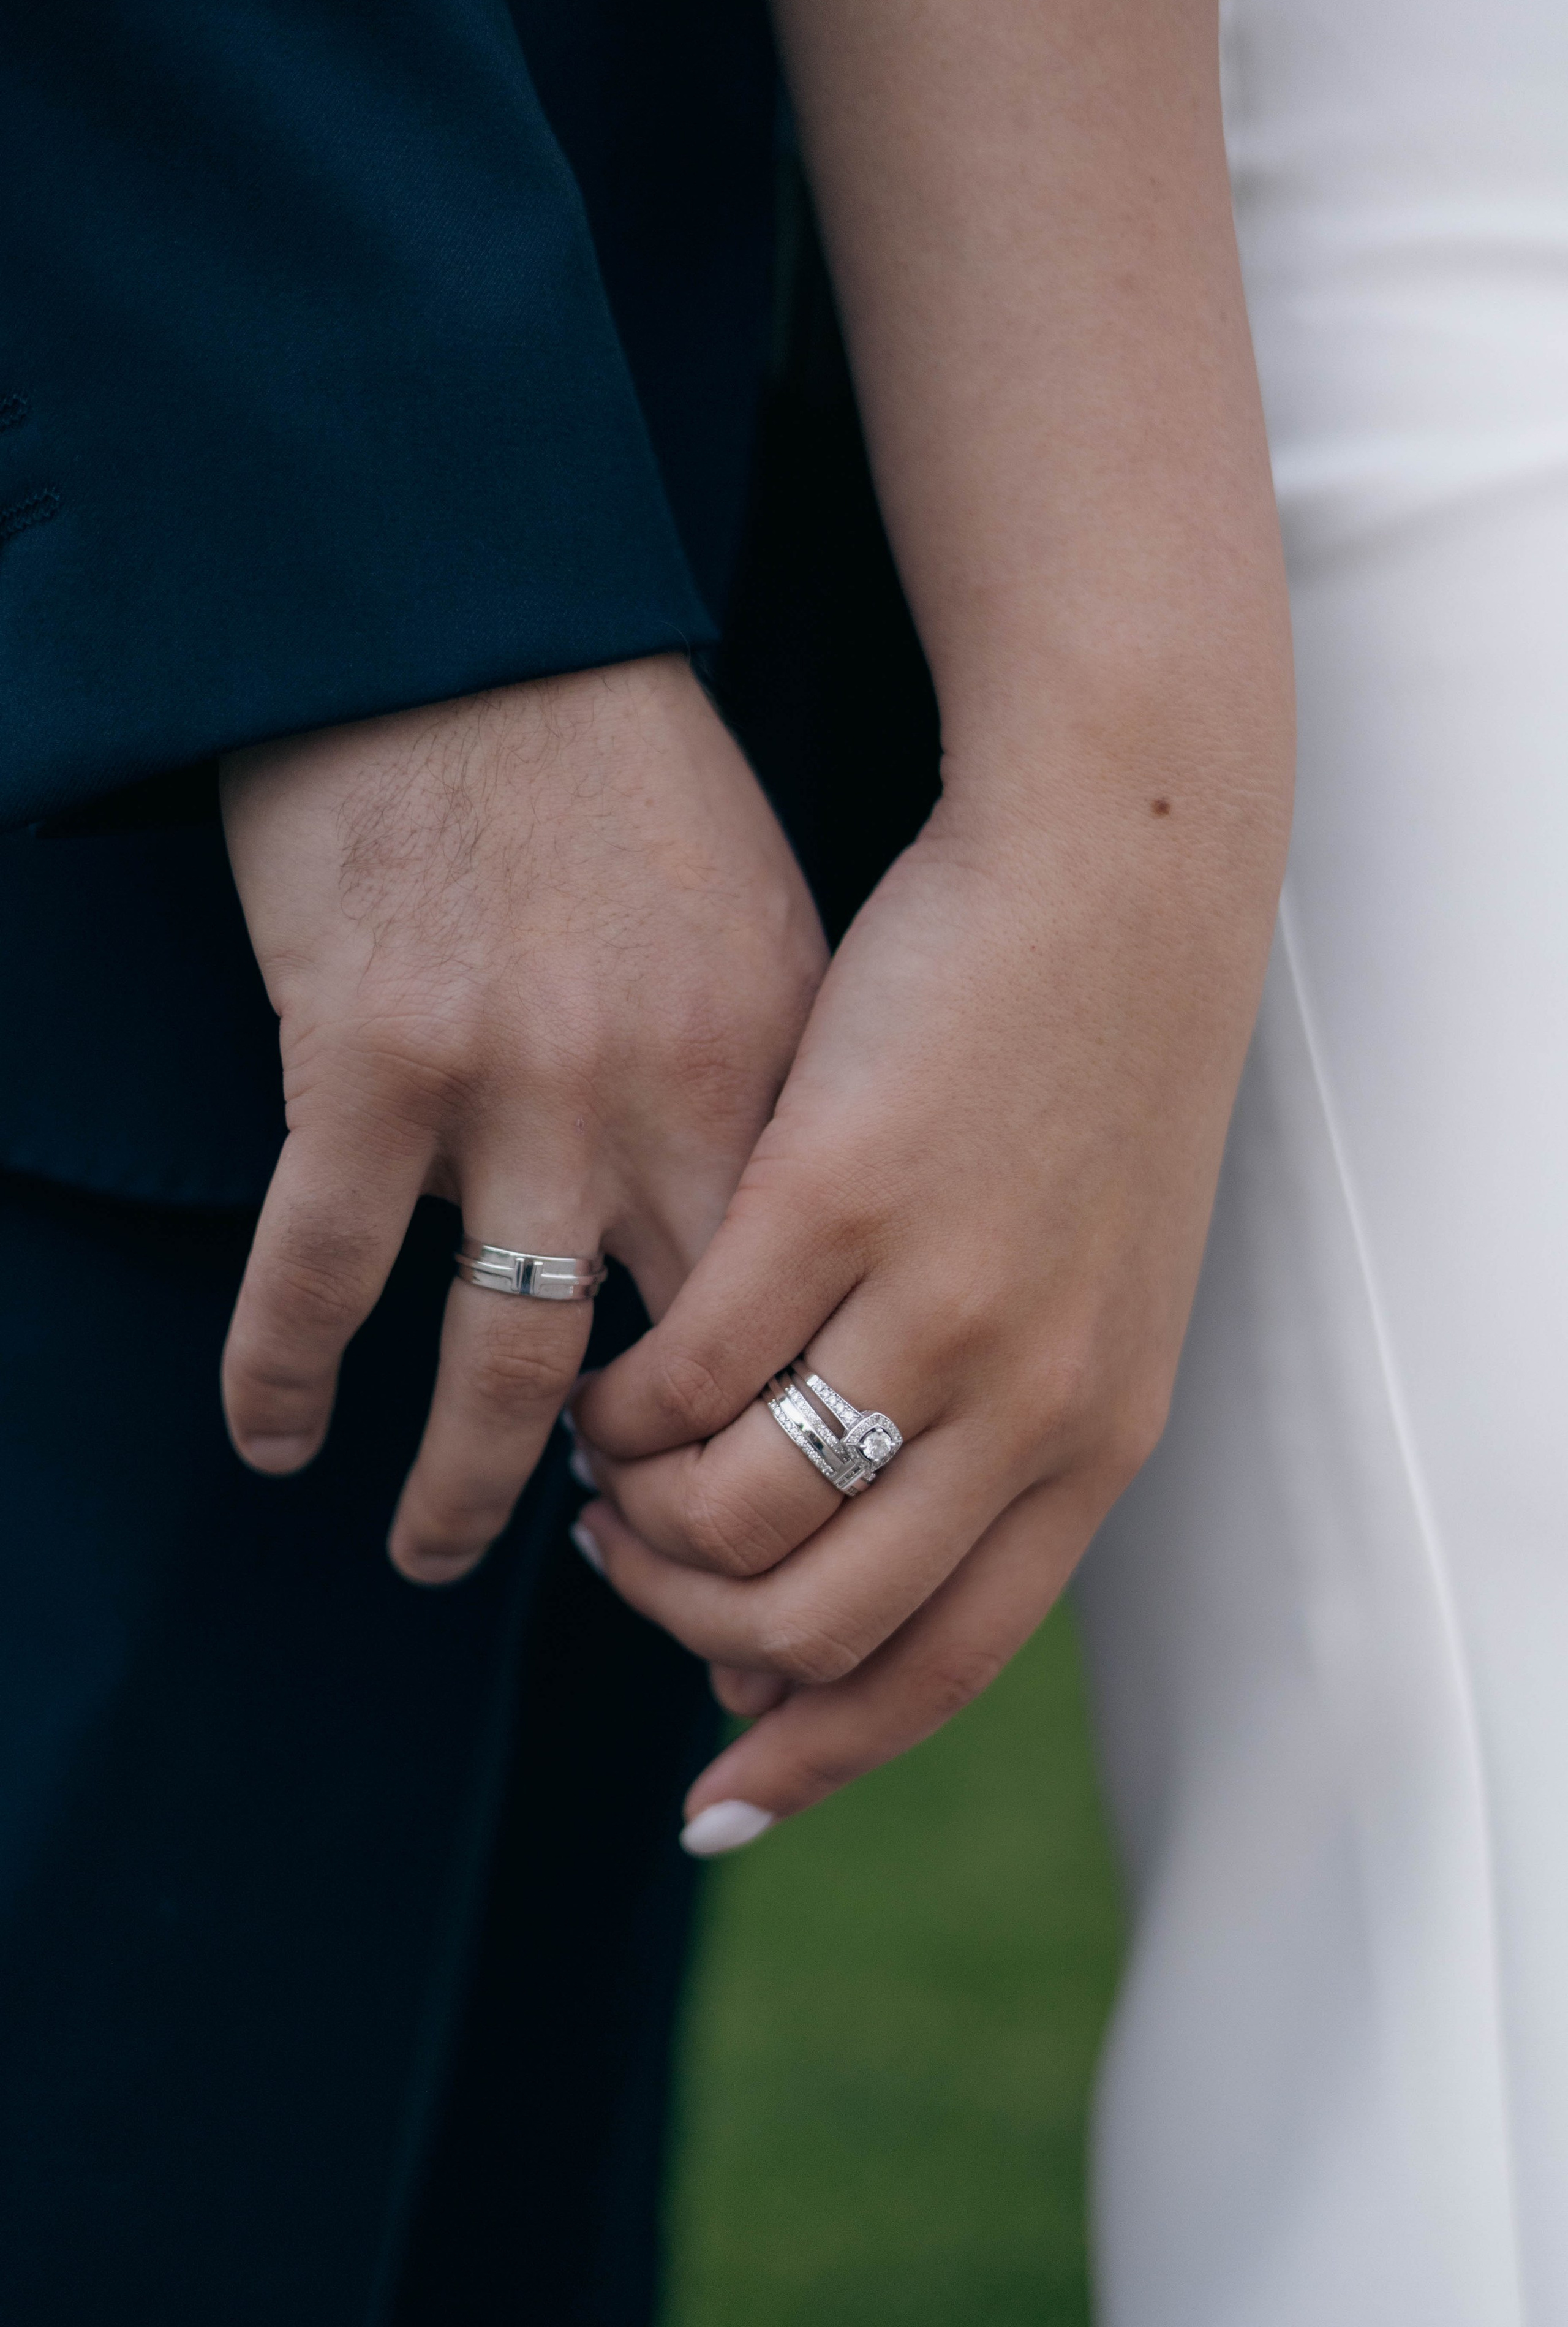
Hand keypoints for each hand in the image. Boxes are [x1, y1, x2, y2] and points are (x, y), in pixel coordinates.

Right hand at [218, 655, 825, 1580]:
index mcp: (780, 1071)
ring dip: (465, 1490)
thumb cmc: (630, 779)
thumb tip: (795, 1248)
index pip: (806, 1316)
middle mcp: (665, 1098)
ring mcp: (514, 1085)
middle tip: (629, 1595)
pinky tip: (273, 1436)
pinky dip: (285, 1370)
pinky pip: (318, 1272)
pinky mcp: (367, 1057)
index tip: (771, 1524)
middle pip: (684, 1378)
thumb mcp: (766, 929)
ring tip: (438, 1560)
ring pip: (505, 1365)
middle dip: (660, 1517)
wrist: (478, 615)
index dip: (792, 1445)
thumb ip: (785, 1095)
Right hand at [570, 759, 1281, 1843]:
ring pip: (731, 1509)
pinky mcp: (833, 1198)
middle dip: (690, 1628)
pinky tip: (601, 1367)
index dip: (816, 1756)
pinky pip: (679, 1369)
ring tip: (603, 1454)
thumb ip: (989, 1448)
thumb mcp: (1089, 1300)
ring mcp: (934, 1303)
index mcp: (1093, 1439)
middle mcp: (1027, 1400)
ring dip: (637, 1512)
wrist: (1115, 873)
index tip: (709, 1803)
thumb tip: (826, 1615)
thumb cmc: (1083, 1084)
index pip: (943, 1665)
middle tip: (623, 1560)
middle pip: (815, 1618)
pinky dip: (616, 1400)